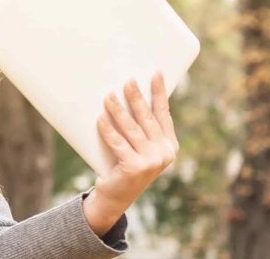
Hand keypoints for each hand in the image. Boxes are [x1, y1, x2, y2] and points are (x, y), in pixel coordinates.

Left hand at [83, 71, 178, 235]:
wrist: (116, 196)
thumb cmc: (124, 164)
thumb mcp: (138, 147)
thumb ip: (139, 128)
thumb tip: (124, 95)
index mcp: (169, 144)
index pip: (164, 113)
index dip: (159, 92)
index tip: (156, 73)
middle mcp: (164, 152)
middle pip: (147, 118)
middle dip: (136, 97)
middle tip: (128, 80)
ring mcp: (151, 161)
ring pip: (131, 129)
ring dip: (118, 110)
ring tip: (108, 95)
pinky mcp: (134, 168)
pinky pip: (117, 143)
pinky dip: (107, 130)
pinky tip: (99, 118)